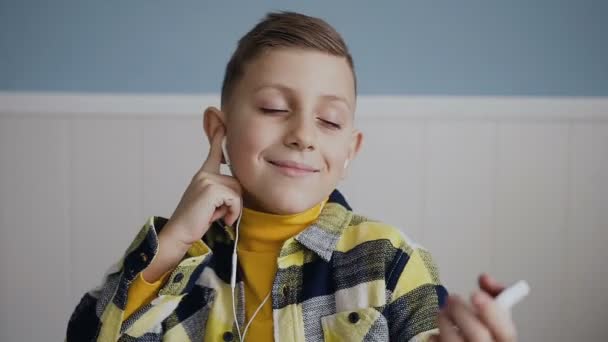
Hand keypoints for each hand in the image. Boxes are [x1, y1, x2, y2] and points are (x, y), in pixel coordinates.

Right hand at [142, 126, 242, 281]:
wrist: (179, 235)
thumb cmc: (195, 223)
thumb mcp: (209, 204)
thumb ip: (220, 193)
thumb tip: (235, 192)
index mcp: (203, 175)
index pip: (213, 151)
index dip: (219, 134)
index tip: (218, 113)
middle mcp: (204, 174)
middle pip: (237, 182)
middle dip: (234, 202)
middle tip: (218, 214)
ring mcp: (206, 180)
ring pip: (238, 191)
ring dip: (233, 209)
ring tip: (217, 217)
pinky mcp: (210, 189)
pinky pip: (235, 199)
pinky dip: (232, 213)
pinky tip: (219, 219)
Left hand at [430, 273, 517, 341]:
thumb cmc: (483, 330)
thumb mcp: (493, 314)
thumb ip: (494, 295)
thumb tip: (484, 278)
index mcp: (502, 340)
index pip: (506, 332)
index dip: (492, 312)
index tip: (476, 294)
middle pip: (477, 335)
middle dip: (461, 311)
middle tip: (452, 298)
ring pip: (453, 340)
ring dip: (444, 319)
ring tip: (443, 312)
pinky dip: (435, 335)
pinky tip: (439, 331)